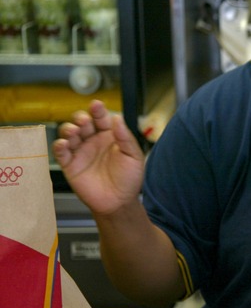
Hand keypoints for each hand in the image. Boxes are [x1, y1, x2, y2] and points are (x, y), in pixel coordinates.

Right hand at [52, 100, 144, 214]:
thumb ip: (125, 138)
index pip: (101, 118)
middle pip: (81, 123)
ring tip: (74, 131)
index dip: (97, 110)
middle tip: (84, 121)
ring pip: (69, 134)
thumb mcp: (133, 156)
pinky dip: (59, 146)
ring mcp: (80, 152)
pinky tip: (63, 144)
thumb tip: (117, 118)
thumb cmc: (129, 178)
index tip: (96, 104)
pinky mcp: (70, 165)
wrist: (119, 202)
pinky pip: (61, 153)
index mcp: (109, 136)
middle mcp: (93, 140)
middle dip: (80, 118)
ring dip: (69, 130)